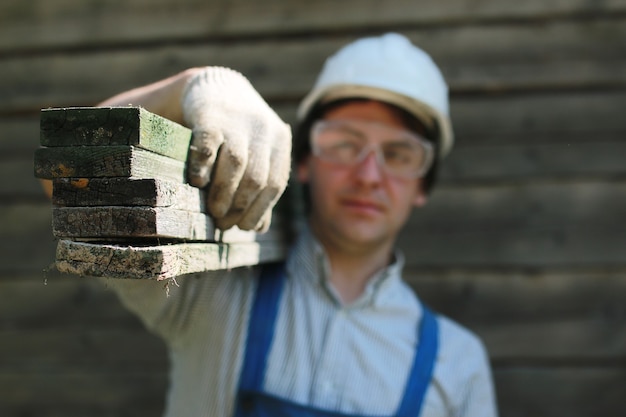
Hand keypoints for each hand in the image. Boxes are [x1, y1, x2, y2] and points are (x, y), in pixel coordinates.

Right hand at [181, 67, 290, 231]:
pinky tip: (197, 183)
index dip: (260, 210)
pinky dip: (203, 169)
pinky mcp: (210, 115)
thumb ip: (261, 187)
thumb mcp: (258, 154)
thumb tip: (260, 228)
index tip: (243, 227)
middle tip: (223, 222)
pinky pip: (208, 147)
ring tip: (213, 211)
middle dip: (240, 207)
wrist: (216, 87)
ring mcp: (237, 121)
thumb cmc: (239, 132)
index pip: (276, 185)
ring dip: (224, 194)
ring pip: (236, 164)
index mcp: (280, 141)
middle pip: (256, 178)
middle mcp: (264, 130)